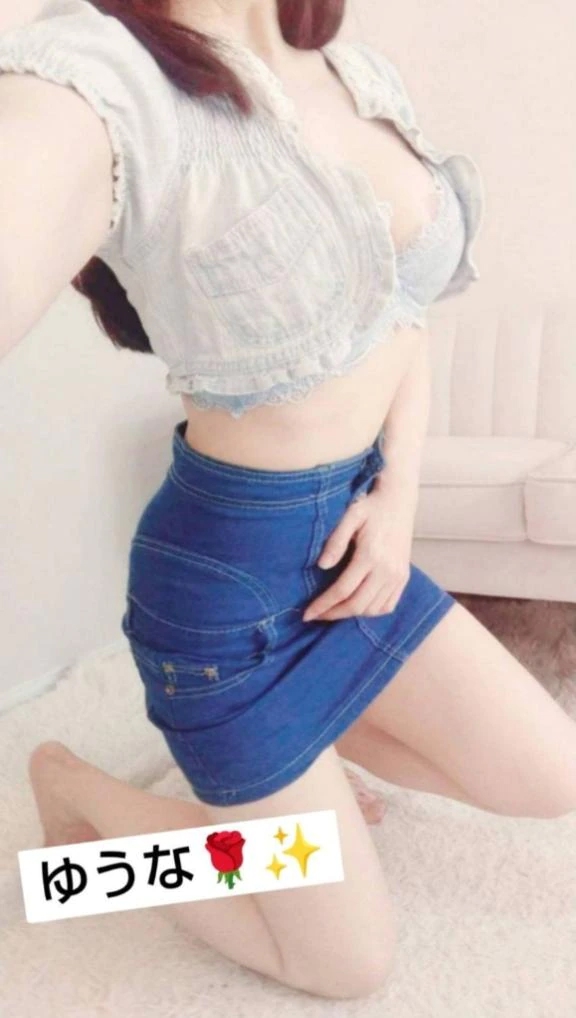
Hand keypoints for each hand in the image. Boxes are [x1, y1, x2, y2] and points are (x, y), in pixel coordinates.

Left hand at [302, 481, 416, 621]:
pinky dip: (371, 611)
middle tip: (316, 616)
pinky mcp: (404, 577)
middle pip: (357, 605)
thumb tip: (321, 566)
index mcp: (371, 555)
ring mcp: (398, 576)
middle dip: (333, 614)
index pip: (342, 590)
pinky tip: (356, 605)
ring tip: (333, 610)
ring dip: (351, 614)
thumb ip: (335, 541)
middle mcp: (387, 570)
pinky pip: (388, 606)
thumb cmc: (370, 507)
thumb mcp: (350, 516)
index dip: (323, 605)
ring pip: (373, 609)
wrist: (399, 501)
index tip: (307, 614)